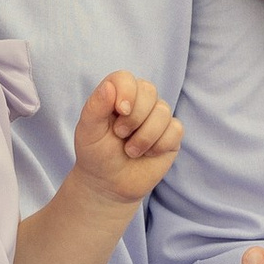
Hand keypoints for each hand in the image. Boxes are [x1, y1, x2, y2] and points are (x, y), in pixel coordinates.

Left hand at [70, 70, 183, 210]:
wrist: (109, 184)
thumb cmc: (96, 154)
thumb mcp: (88, 132)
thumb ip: (95, 107)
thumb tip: (109, 86)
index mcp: (117, 95)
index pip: (126, 78)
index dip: (126, 92)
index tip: (120, 111)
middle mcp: (140, 102)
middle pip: (149, 91)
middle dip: (134, 118)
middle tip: (120, 135)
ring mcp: (157, 117)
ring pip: (163, 112)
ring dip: (144, 136)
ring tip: (131, 150)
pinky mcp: (171, 135)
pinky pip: (175, 130)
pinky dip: (159, 145)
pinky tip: (148, 153)